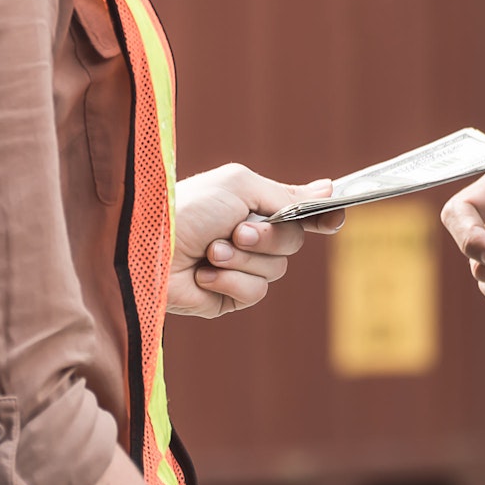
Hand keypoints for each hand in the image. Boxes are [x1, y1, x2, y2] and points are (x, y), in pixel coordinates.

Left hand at [168, 163, 343, 317]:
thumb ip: (287, 195)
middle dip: (269, 236)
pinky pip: (254, 293)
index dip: (321, 217)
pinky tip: (204, 274)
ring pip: (276, 270)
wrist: (151, 246)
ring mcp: (241, 268)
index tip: (333, 219)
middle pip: (294, 242)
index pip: (300, 213)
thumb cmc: (190, 207)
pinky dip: (230, 282)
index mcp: (255, 205)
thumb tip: (329, 189)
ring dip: (243, 260)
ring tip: (211, 251)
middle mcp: (252, 236)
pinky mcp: (228, 298)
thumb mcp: (241, 187)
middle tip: (237, 230)